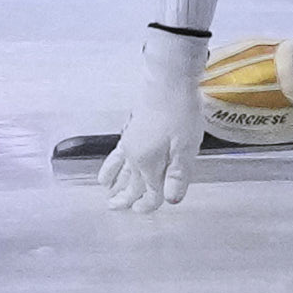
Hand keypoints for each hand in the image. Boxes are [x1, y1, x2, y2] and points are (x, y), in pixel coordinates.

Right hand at [100, 28, 208, 213]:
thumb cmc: (180, 115)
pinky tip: (110, 166)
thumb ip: (178, 176)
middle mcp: (135, 158)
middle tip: (114, 208)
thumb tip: (171, 201)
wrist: (167, 81)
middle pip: (131, 183)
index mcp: (149, 165)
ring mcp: (130, 144)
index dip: (148, 205)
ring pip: (120, 170)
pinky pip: (117, 154)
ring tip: (106, 192)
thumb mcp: (186, 148)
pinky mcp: (130, 130)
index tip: (144, 211)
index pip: (149, 192)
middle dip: (125, 198)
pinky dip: (111, 165)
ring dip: (115, 183)